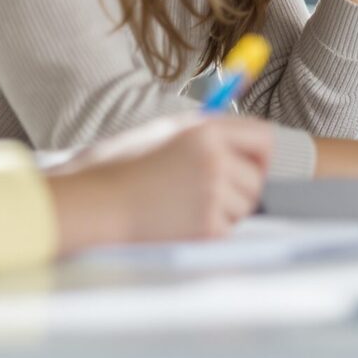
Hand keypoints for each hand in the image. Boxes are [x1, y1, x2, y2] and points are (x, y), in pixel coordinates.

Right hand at [45, 115, 273, 252]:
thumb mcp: (161, 132)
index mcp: (206, 132)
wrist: (94, 206)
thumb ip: (202, 129)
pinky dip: (212, 227)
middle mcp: (215, 161)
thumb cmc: (120, 168)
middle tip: (212, 189)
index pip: (263, 136)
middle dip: (241, 183)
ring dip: (226, 207)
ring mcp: (212, 196)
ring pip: (246, 204)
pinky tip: (181, 220)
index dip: (258, 150)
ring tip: (188, 203)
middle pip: (258, 175)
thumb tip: (236, 132)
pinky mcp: (206, 228)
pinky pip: (228, 228)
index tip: (249, 161)